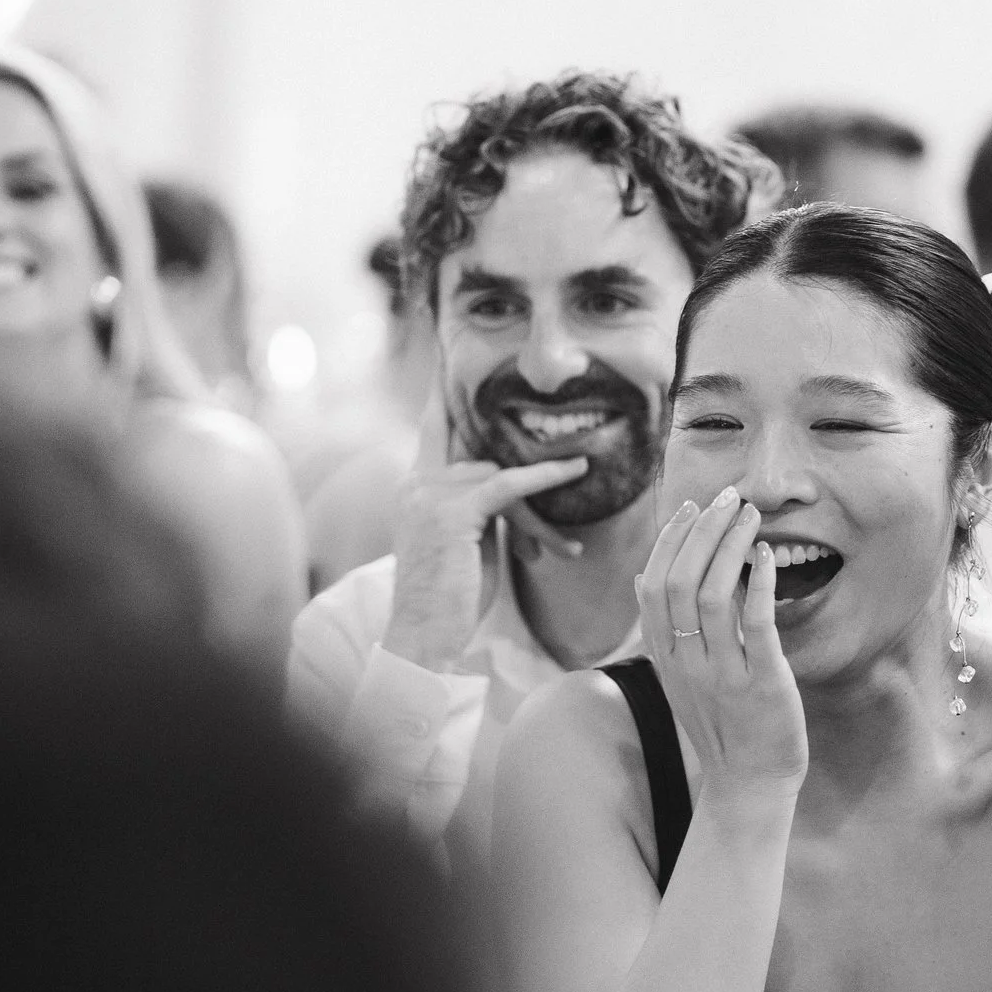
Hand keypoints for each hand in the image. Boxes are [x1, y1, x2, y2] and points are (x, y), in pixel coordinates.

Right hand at [384, 396, 589, 671]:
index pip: (436, 425)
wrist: (424, 637)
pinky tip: (575, 469)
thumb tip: (510, 484)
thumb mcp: (466, 541)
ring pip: (502, 475)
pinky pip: (508, 485)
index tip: (452, 353)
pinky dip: (545, 477)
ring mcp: (430, 495)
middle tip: (564, 443)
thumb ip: (479, 505)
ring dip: (542, 501)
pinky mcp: (452, 512)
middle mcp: (417, 482)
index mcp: (414, 486)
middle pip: (485, 453)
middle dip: (528, 465)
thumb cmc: (449, 598)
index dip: (447, 392)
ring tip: (577, 505)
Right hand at [634, 487, 806, 800]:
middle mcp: (686, 662)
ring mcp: (722, 674)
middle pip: (681, 581)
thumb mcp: (678, 676)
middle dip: (703, 530)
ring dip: (732, 546)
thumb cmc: (720, 724)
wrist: (749, 784)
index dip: (670, 540)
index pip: (654, 585)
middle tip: (728, 497)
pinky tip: (766, 555)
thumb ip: (661, 628)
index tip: (692, 507)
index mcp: (665, 656)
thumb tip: (640, 576)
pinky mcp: (761, 684)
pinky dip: (760, 583)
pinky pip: (757, 624)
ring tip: (751, 516)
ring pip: (715, 595)